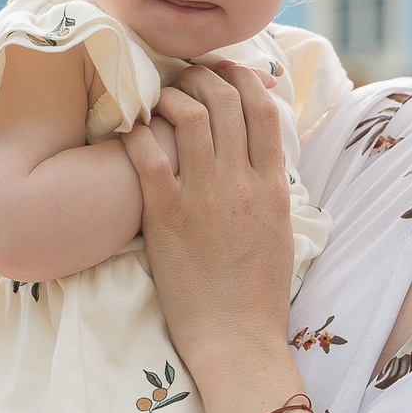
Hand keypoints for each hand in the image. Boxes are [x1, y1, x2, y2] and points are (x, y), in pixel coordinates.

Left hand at [122, 63, 299, 386]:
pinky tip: (132, 133)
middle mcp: (240, 183)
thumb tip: (260, 157)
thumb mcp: (279, 232)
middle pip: (224, 101)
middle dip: (202, 79)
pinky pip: (147, 156)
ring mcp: (203, 197)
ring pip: (187, 116)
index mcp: (272, 186)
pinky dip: (138, 133)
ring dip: (170, 97)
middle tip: (185, 80)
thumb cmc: (259, 295)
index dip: (241, 78)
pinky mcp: (166, 215)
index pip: (262, 109)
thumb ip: (270, 189)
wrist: (237, 339)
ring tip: (159, 101)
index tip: (225, 73)